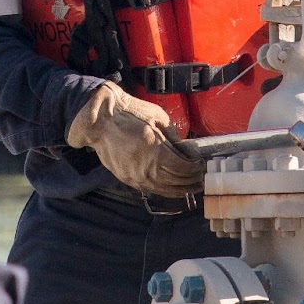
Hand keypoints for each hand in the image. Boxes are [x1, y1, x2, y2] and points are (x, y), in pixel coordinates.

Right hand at [65, 83, 203, 197]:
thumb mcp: (159, 118)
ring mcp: (136, 177)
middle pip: (177, 181)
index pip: (183, 168)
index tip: (202, 164)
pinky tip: (174, 187)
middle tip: (202, 176)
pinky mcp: (128, 180)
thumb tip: (188, 152)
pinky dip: (166, 190)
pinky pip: (152, 189)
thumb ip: (175, 138)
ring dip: (182, 189)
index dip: (195, 168)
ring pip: (165, 189)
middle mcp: (146, 168)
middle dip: (192, 180)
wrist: (101, 120)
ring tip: (193, 185)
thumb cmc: (131, 113)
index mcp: (155, 150)